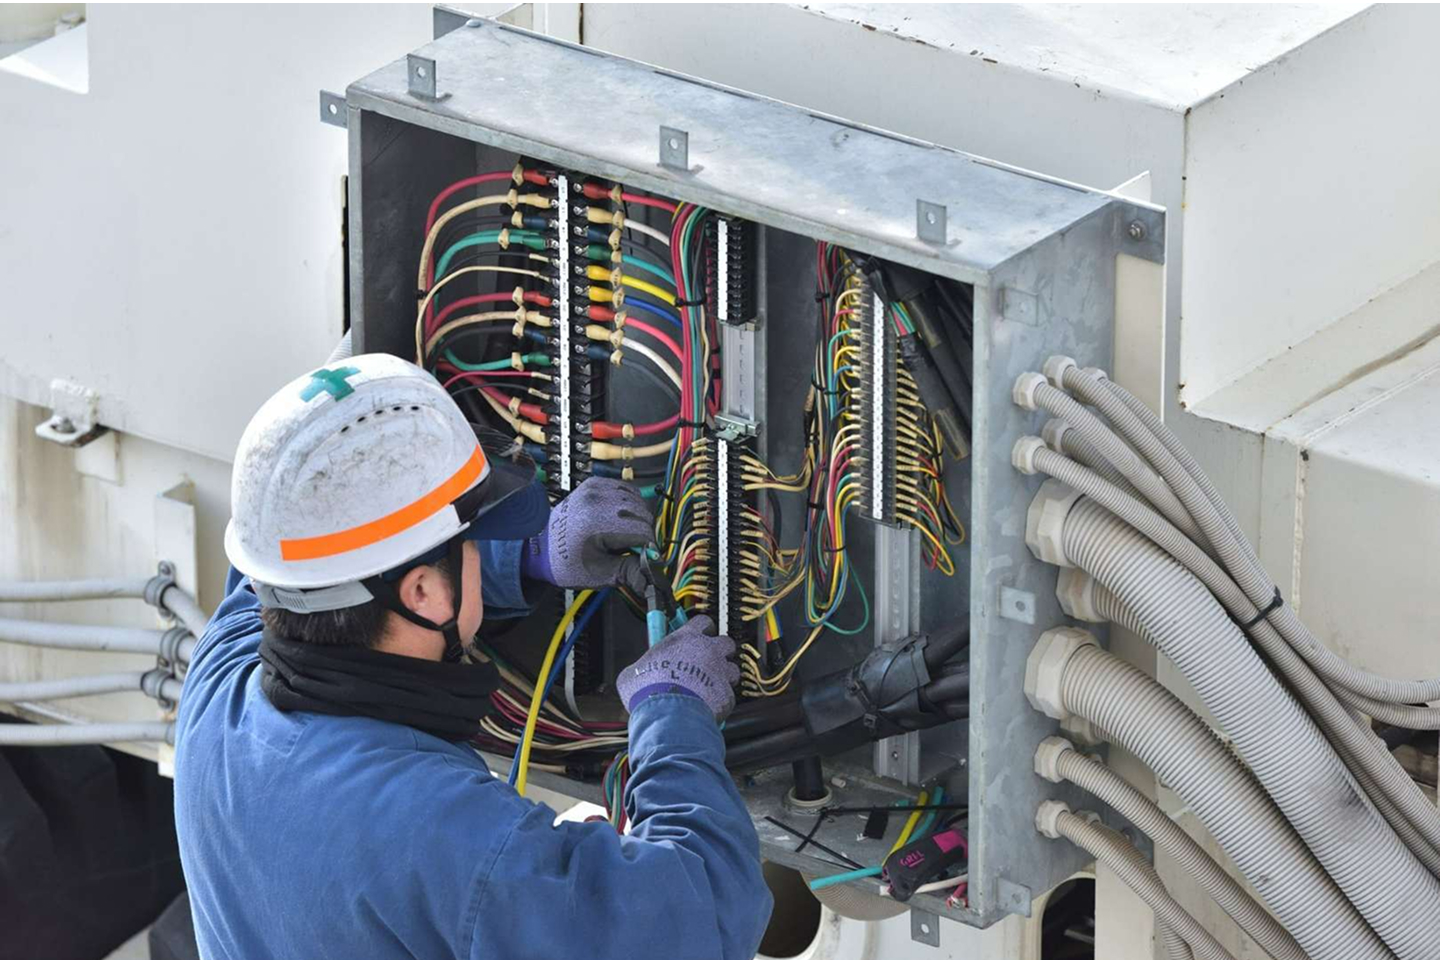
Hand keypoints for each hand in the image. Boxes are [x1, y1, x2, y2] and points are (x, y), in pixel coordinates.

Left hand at [520, 477, 651, 592]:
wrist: (541, 548)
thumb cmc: (566, 562)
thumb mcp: (600, 573)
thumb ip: (630, 572)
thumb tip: (654, 576)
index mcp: (597, 523)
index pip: (643, 532)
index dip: (649, 548)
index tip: (647, 558)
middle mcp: (596, 501)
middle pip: (643, 514)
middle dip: (644, 533)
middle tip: (634, 549)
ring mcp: (595, 489)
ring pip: (637, 500)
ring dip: (638, 518)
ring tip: (625, 534)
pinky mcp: (594, 484)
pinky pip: (625, 489)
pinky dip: (629, 503)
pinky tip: (621, 518)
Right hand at [615, 616, 739, 722]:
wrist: (666, 714)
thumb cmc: (648, 691)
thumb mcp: (633, 673)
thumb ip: (642, 667)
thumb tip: (637, 673)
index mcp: (686, 638)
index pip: (703, 622)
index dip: (702, 630)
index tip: (698, 637)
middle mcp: (708, 650)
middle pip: (725, 642)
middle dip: (719, 652)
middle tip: (707, 663)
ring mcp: (720, 672)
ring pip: (732, 668)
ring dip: (724, 677)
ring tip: (710, 687)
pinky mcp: (726, 694)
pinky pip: (729, 695)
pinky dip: (721, 700)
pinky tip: (709, 706)